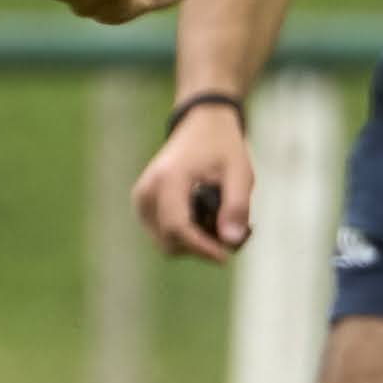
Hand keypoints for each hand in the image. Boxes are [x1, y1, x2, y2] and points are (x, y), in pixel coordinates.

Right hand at [134, 100, 255, 259]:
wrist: (202, 125)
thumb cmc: (222, 147)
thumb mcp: (240, 171)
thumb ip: (237, 205)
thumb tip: (230, 241)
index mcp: (168, 179)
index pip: (177, 227)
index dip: (201, 248)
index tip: (226, 257)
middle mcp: (147, 192)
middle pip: (171, 241)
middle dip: (202, 246)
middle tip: (235, 233)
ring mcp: (142, 200)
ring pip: (167, 243)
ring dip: (195, 243)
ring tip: (223, 222)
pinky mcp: (144, 206)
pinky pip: (164, 235)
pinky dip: (187, 236)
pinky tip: (208, 219)